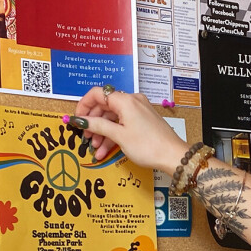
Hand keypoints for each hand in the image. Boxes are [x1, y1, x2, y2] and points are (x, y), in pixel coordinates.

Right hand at [71, 87, 187, 172]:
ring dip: (102, 133)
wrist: (173, 156)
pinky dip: (114, 135)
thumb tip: (78, 120)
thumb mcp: (119, 136)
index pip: (97, 94)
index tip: (77, 120)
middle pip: (104, 107)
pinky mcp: (143, 120)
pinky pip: (123, 124)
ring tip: (95, 149)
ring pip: (113, 118)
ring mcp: (139, 110)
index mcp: (125, 100)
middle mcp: (132, 101)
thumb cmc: (148, 146)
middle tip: (86, 138)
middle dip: (93, 123)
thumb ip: (97, 126)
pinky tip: (105, 150)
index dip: (83, 106)